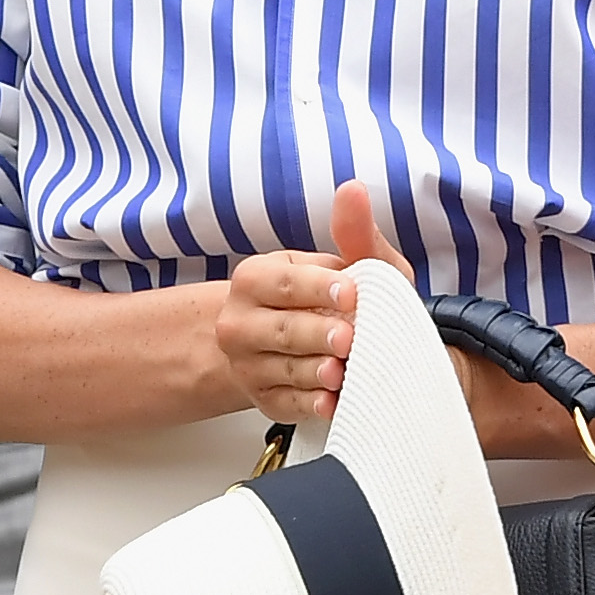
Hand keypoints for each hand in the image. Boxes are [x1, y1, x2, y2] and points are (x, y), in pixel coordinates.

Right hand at [215, 181, 416, 425]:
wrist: (317, 348)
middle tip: (347, 338)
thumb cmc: (336, 301)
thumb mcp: (351, 265)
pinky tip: (332, 402)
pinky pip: (286, 404)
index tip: (351, 292)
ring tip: (339, 372)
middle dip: (316, 333)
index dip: (319, 287)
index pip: (285, 283)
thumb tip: (353, 189)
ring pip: (282, 369)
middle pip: (280, 329)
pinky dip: (311, 405)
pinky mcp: (263, 400)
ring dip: (314, 372)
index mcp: (256, 278)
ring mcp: (248, 364)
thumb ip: (354, 233)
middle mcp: (240, 321)